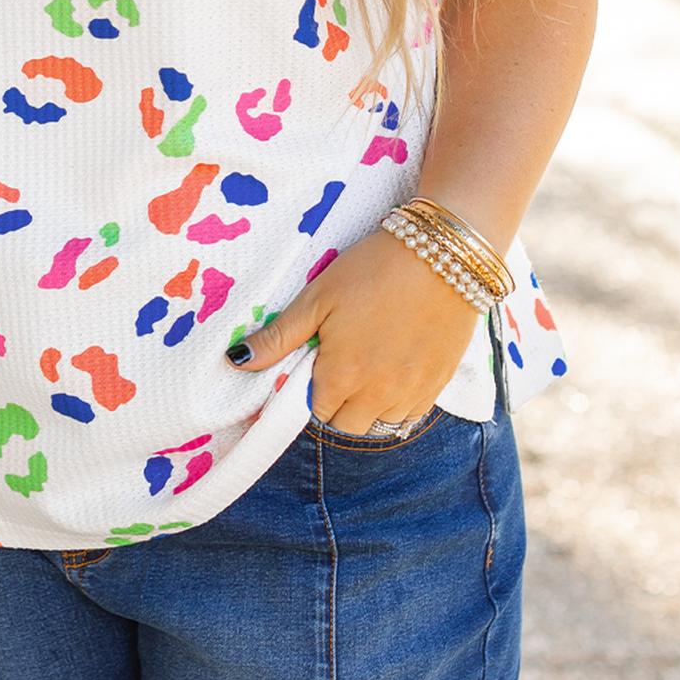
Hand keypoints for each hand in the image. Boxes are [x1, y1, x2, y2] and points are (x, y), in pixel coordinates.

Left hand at [226, 225, 483, 432]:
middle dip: (340, 400)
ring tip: (372, 363)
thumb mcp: (318, 297)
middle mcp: (378, 394)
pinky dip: (400, 402)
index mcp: (342, 376)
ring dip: (370, 404)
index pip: (317, 410)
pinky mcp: (440, 383)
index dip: (315, 385)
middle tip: (345, 361)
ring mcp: (412, 392)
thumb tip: (235, 362)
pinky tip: (398, 368)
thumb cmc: (372, 270)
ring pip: (381, 423)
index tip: (323, 357)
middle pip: (348, 423)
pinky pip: (412, 414)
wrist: (444, 255)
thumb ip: (279, 337)